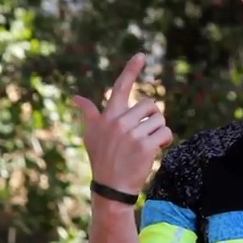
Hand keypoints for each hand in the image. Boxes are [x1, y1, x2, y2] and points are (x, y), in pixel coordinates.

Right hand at [73, 53, 172, 194]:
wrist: (111, 188)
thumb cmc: (103, 160)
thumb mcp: (91, 135)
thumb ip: (88, 114)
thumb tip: (76, 98)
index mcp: (107, 116)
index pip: (120, 87)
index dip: (131, 69)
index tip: (141, 55)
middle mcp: (118, 121)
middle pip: (150, 105)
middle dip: (152, 118)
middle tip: (144, 134)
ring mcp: (131, 133)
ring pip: (160, 119)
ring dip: (159, 131)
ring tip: (147, 145)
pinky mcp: (144, 145)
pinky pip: (166, 132)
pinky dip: (165, 141)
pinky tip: (155, 150)